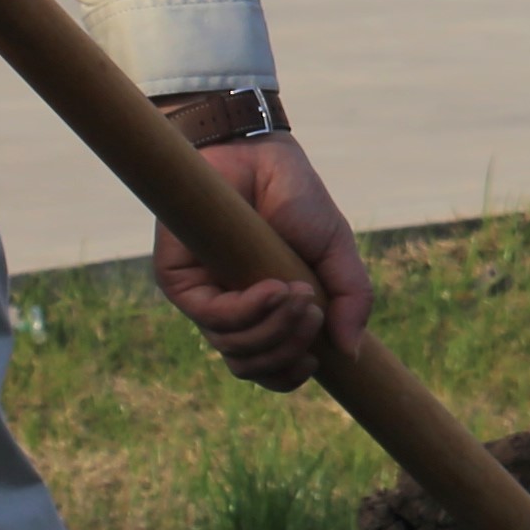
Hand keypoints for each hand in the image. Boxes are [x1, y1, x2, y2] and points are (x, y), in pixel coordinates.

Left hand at [153, 130, 368, 391]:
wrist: (260, 152)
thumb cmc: (296, 198)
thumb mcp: (336, 251)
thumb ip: (349, 299)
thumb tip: (351, 352)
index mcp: (264, 310)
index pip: (267, 367)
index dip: (288, 376)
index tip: (318, 360)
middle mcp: (231, 310)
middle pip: (250, 366)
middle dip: (289, 350)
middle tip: (315, 312)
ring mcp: (204, 297)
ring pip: (233, 349)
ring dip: (275, 329)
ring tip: (301, 295)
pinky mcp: (179, 280)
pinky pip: (214, 318)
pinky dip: (251, 310)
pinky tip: (276, 287)